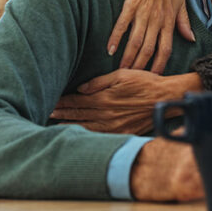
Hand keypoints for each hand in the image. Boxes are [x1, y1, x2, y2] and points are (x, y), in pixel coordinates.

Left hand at [51, 70, 200, 133]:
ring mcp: (114, 126)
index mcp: (105, 98)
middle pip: (78, 115)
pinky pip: (99, 136)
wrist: (165, 98)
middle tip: (46, 112)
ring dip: (69, 126)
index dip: (63, 102)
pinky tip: (77, 135)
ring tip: (55, 125)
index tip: (51, 101)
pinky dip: (86, 135)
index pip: (77, 101)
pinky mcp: (121, 133)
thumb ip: (99, 82)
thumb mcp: (122, 75)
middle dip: (61, 113)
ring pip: (85, 127)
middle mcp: (106, 114)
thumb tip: (81, 89)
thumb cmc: (145, 82)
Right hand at [107, 0, 194, 73]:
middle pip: (149, 49)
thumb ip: (183, 22)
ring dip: (128, 57)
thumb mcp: (181, 0)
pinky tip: (110, 50)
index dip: (160, 65)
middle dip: (141, 66)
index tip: (153, 77)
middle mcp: (158, 18)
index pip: (166, 48)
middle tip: (132, 80)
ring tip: (120, 71)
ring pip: (136, 41)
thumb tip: (190, 39)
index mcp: (170, 19)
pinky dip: (116, 38)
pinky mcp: (131, 2)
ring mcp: (144, 11)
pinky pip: (123, 24)